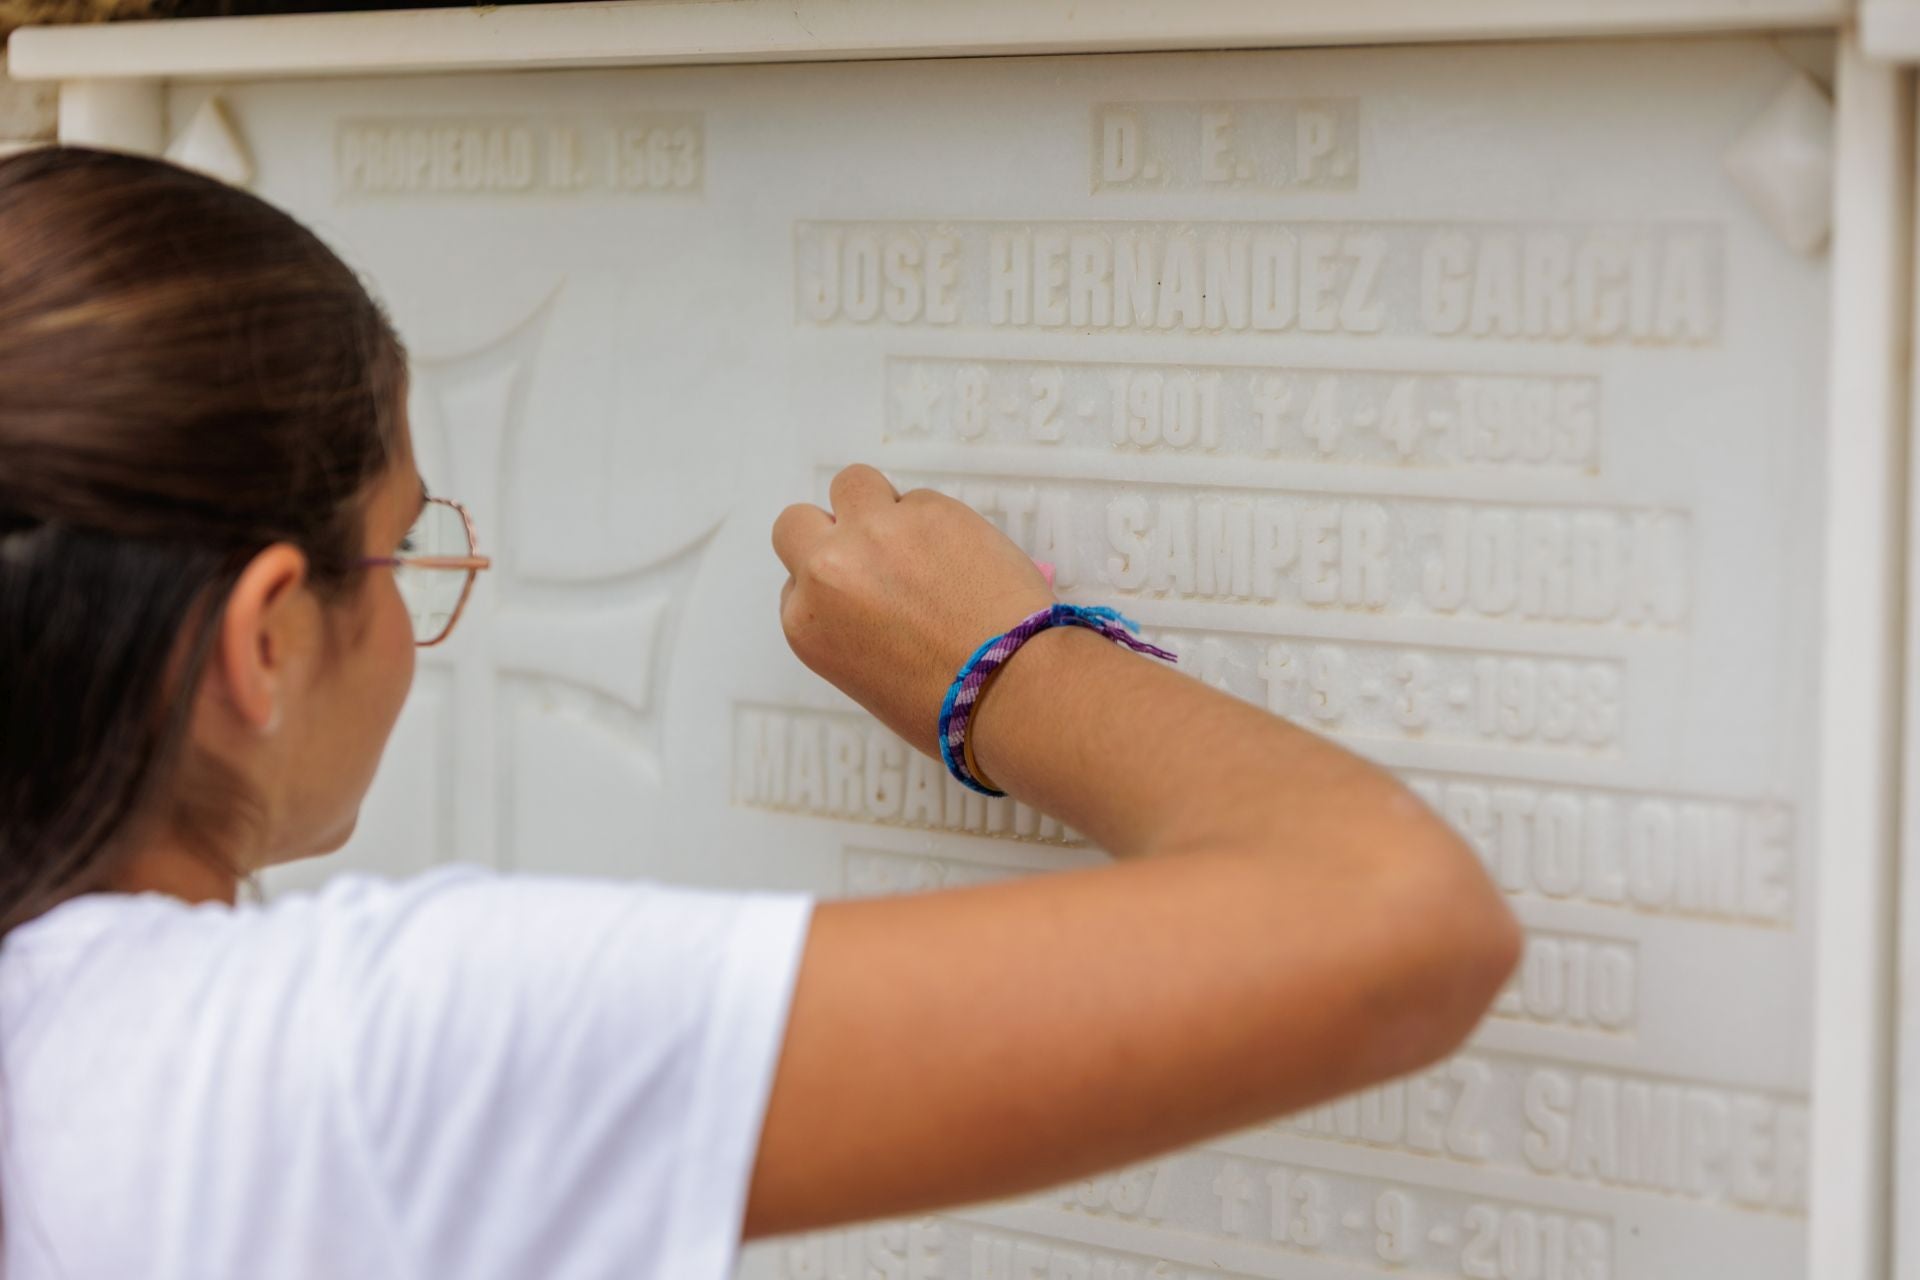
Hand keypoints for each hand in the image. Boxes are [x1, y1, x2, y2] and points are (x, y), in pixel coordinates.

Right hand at [773, 464, 1053, 753]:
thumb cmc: (946, 709)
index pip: (798, 583)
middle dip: (831, 534)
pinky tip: (967, 558)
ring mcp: (876, 531)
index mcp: (807, 623)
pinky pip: (920, 500)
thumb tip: (878, 601)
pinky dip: (937, 522)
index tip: (863, 596)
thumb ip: (852, 629)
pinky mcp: (929, 509)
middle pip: (797, 523)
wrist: (1012, 687)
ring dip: (876, 506)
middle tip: (876, 557)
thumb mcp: (869, 680)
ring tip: (919, 542)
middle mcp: (827, 569)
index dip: (833, 584)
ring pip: (852, 484)